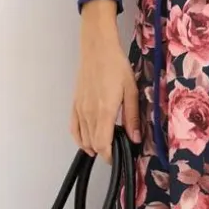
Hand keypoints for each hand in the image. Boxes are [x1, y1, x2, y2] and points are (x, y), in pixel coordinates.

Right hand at [70, 0, 140, 159]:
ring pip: (83, 138)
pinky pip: (74, 128)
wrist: (98, 49)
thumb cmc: (116, 67)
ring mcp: (80, 109)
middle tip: (117, 150)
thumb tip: (134, 138)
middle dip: (104, 152)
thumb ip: (132, 116)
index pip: (102, 144)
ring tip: (106, 146)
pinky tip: (87, 142)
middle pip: (92, 144)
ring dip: (93, 146)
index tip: (117, 158)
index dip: (109, 156)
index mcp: (104, 110)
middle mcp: (89, 113)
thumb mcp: (131, 90)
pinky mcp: (75, 104)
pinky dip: (79, 138)